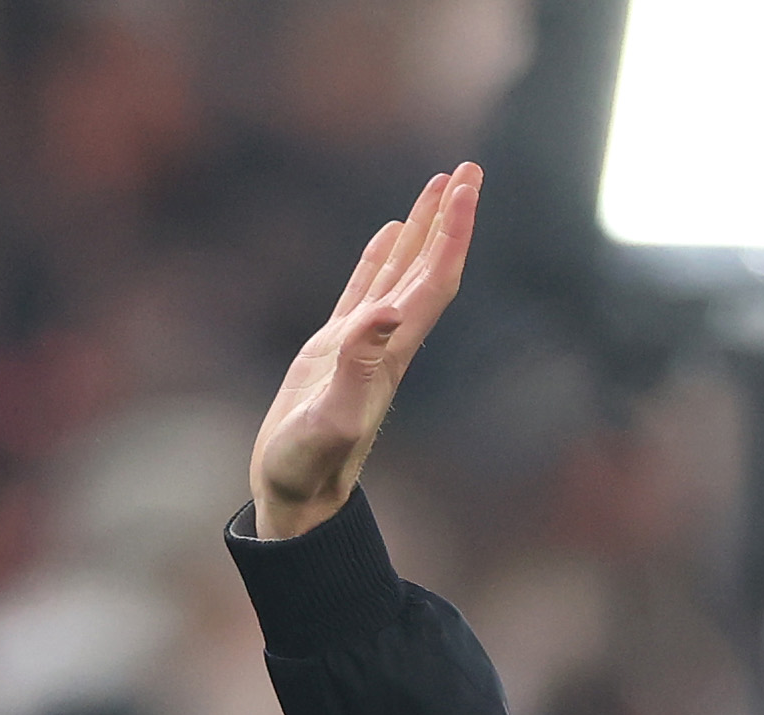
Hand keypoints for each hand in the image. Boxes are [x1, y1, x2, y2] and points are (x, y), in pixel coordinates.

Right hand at [250, 162, 481, 543]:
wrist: (296, 498)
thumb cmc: (309, 467)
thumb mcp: (331, 417)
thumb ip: (357, 365)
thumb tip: (388, 314)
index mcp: (393, 353)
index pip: (434, 281)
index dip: (452, 234)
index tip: (466, 189)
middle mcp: (388, 343)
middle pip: (428, 268)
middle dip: (449, 218)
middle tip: (467, 168)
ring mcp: (362, 344)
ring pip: (401, 272)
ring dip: (422, 229)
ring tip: (438, 184)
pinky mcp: (333, 350)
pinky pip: (364, 290)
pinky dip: (380, 257)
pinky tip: (389, 233)